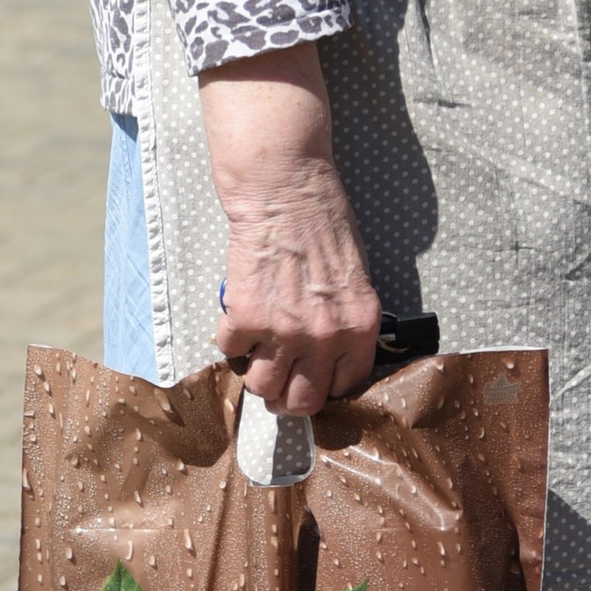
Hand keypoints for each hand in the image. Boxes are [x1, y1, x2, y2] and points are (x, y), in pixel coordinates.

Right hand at [198, 49, 380, 413]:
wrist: (286, 188)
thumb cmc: (325, 222)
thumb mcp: (355, 274)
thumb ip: (346, 321)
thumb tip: (333, 358)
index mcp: (359, 325)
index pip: (345, 387)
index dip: (327, 385)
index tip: (315, 377)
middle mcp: (324, 336)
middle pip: (301, 403)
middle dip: (288, 393)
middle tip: (281, 374)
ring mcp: (282, 331)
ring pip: (262, 387)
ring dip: (257, 369)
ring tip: (260, 343)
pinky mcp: (244, 319)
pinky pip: (231, 351)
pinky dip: (232, 336)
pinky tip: (242, 311)